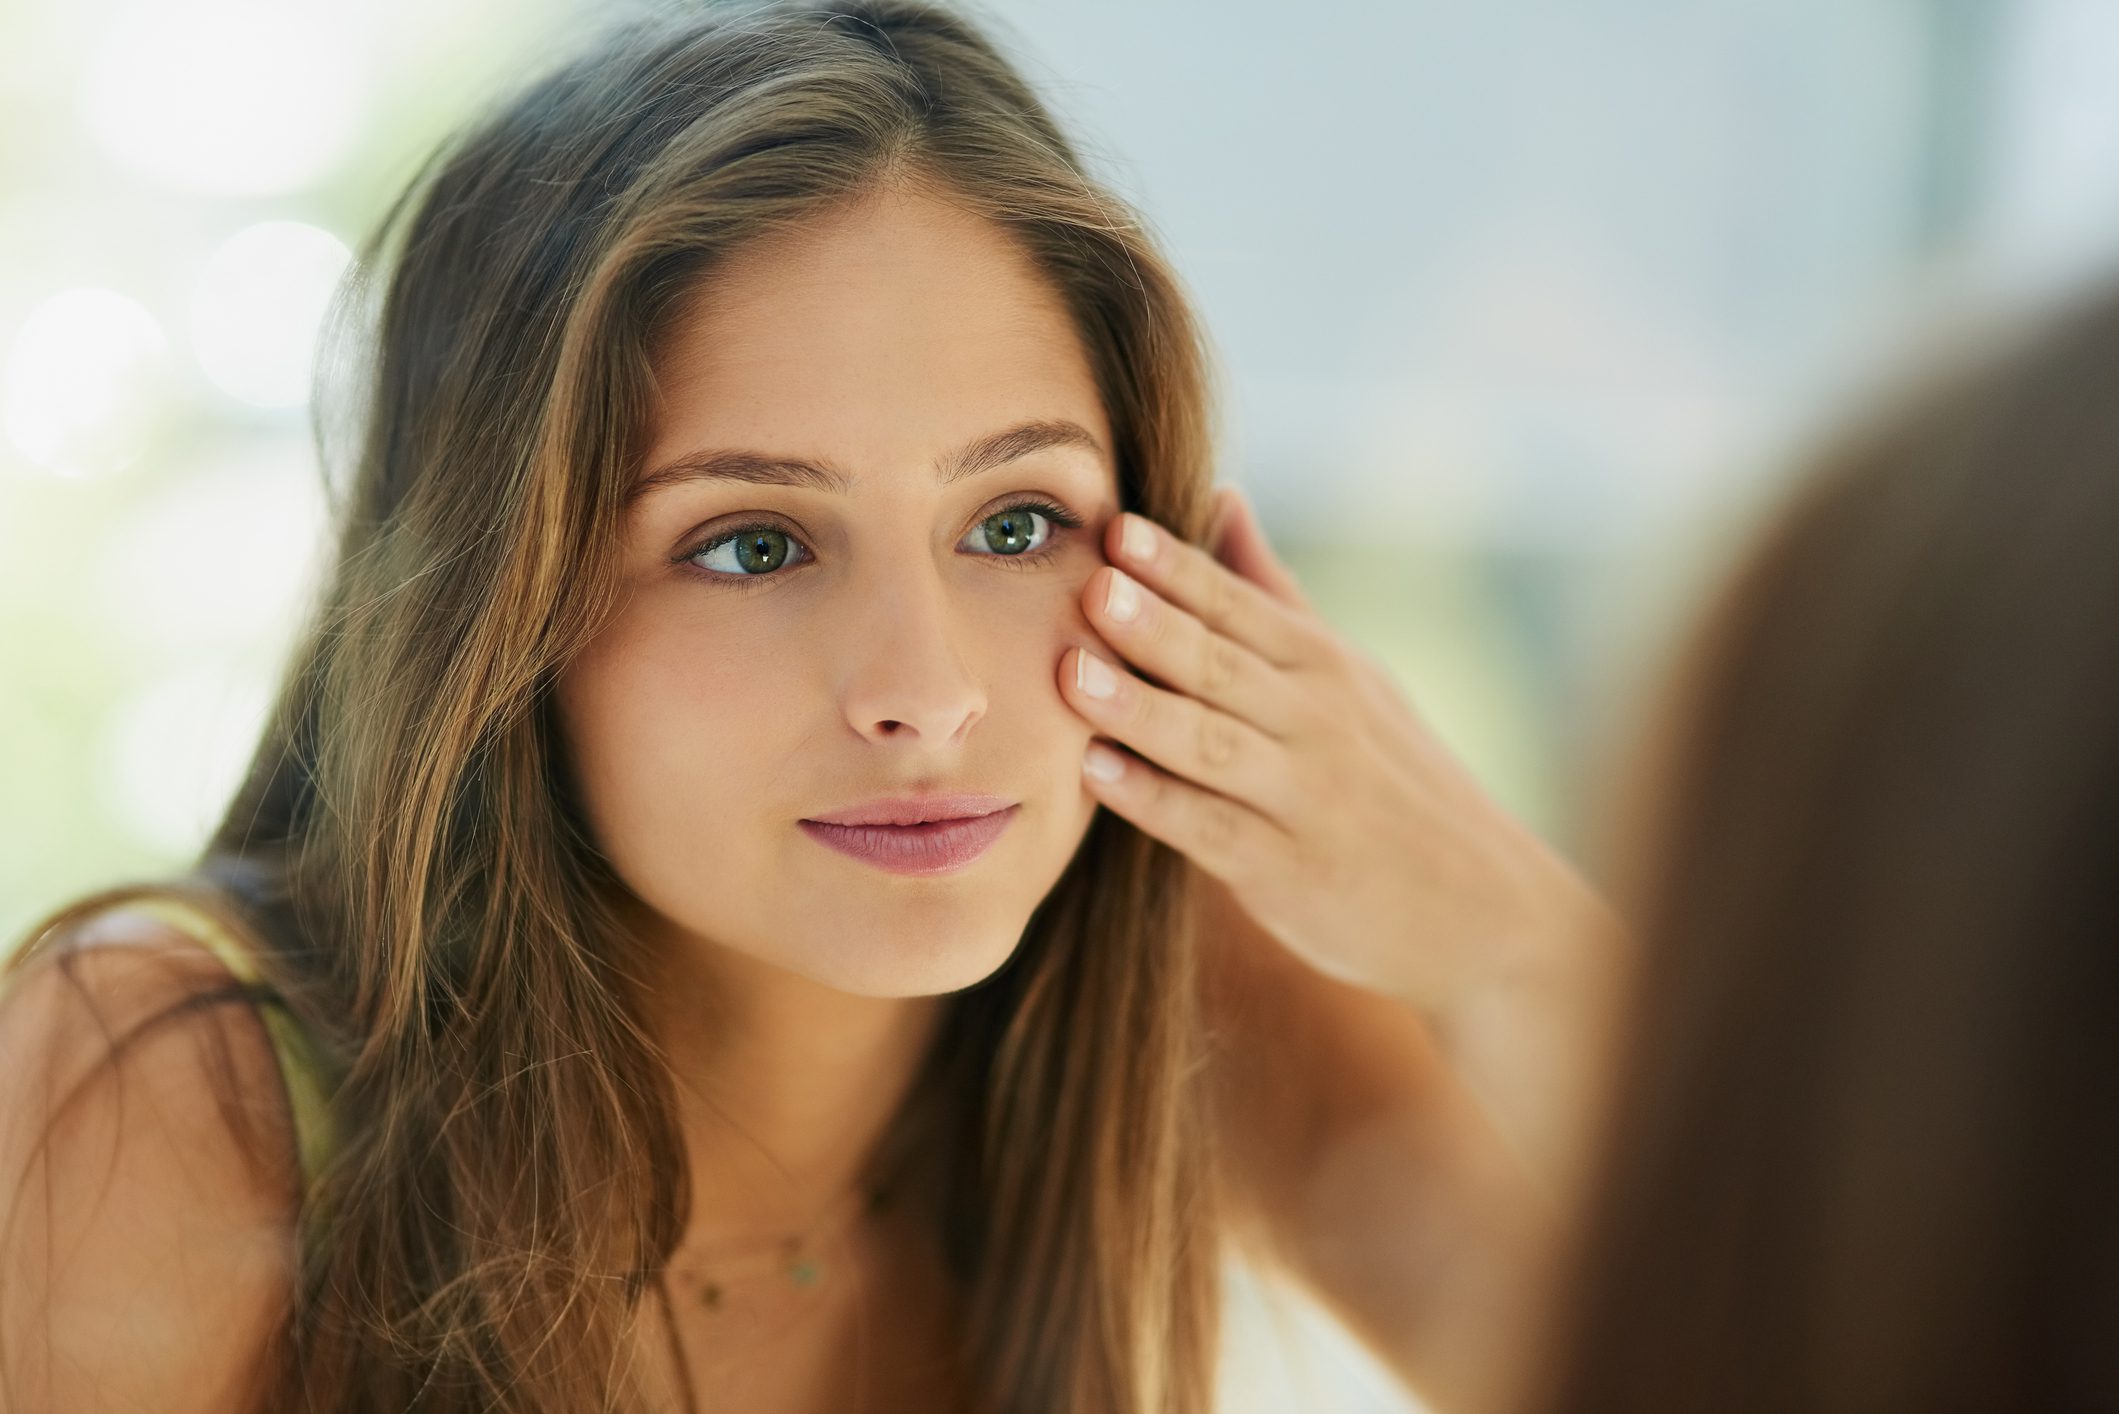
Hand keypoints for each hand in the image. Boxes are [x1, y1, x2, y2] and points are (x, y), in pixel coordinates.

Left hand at [1063, 486, 1604, 1008]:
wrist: (1483, 908)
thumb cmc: (1395, 780)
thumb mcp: (1349, 673)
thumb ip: (1273, 590)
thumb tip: (1221, 496)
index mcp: (1321, 664)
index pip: (1236, 604)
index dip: (1175, 567)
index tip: (1113, 525)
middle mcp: (1315, 720)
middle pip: (1220, 664)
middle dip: (1154, 624)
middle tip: (1090, 583)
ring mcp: (1303, 795)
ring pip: (1210, 742)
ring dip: (1141, 707)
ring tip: (1072, 673)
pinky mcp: (1287, 869)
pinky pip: (1210, 827)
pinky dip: (1155, 799)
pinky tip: (1096, 772)